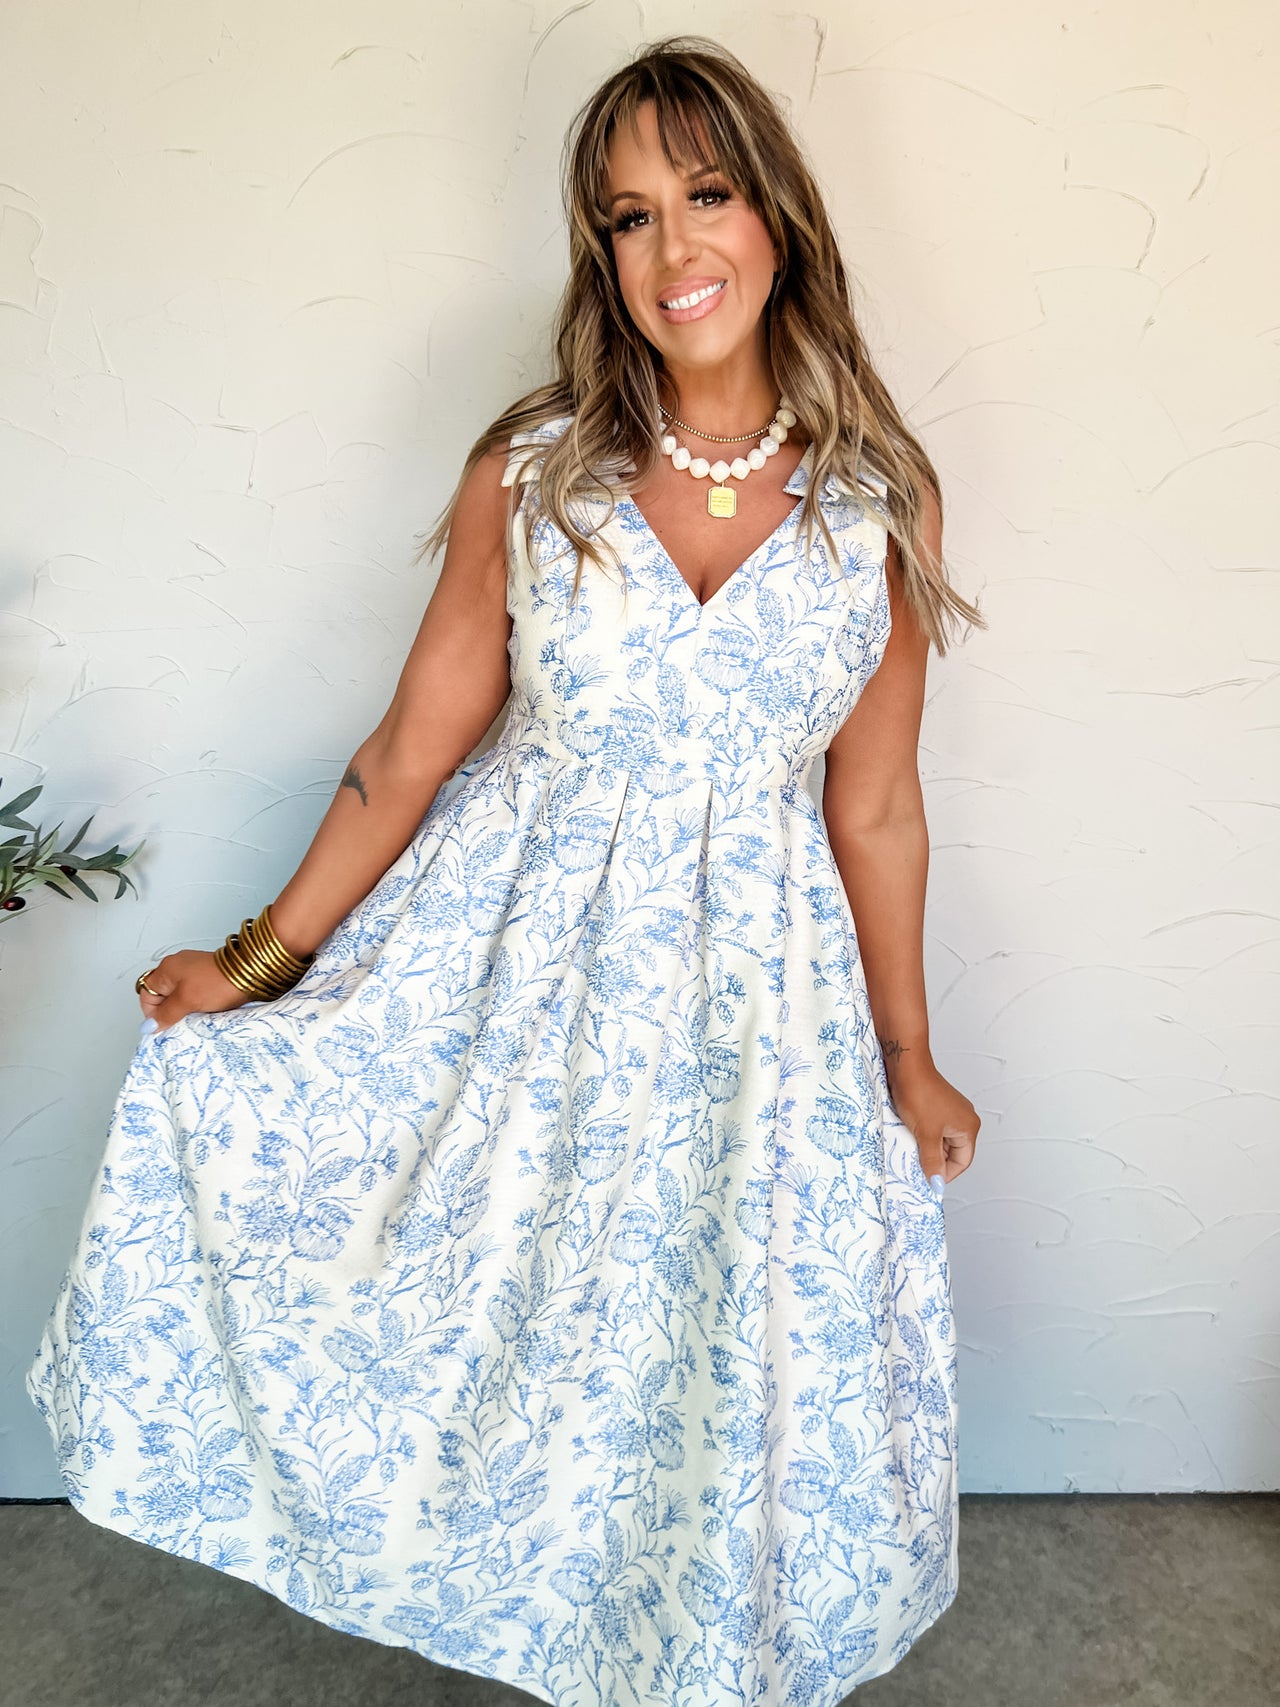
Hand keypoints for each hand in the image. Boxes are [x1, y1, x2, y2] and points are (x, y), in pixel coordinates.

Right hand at [136, 948, 255, 1032]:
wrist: (252, 972)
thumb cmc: (218, 982)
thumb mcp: (187, 1001)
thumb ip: (166, 1014)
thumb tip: (149, 1026)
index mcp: (167, 968)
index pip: (146, 994)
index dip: (153, 1012)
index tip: (166, 1023)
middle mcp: (178, 966)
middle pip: (163, 996)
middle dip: (170, 1011)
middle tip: (182, 1021)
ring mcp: (193, 970)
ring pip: (179, 996)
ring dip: (185, 1009)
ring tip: (196, 1016)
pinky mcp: (208, 975)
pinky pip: (194, 994)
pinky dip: (198, 1003)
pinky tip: (207, 1010)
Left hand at [883, 1053, 979, 1189]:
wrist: (906, 1066)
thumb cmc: (919, 1095)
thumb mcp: (926, 1135)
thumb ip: (933, 1162)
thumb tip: (937, 1183)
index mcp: (969, 1127)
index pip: (962, 1162)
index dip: (945, 1173)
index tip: (927, 1180)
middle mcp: (964, 1119)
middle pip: (952, 1152)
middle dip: (934, 1160)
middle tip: (916, 1165)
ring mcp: (951, 1112)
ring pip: (940, 1141)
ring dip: (926, 1147)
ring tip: (911, 1148)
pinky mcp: (938, 1106)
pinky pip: (933, 1129)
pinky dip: (922, 1135)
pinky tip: (909, 1135)